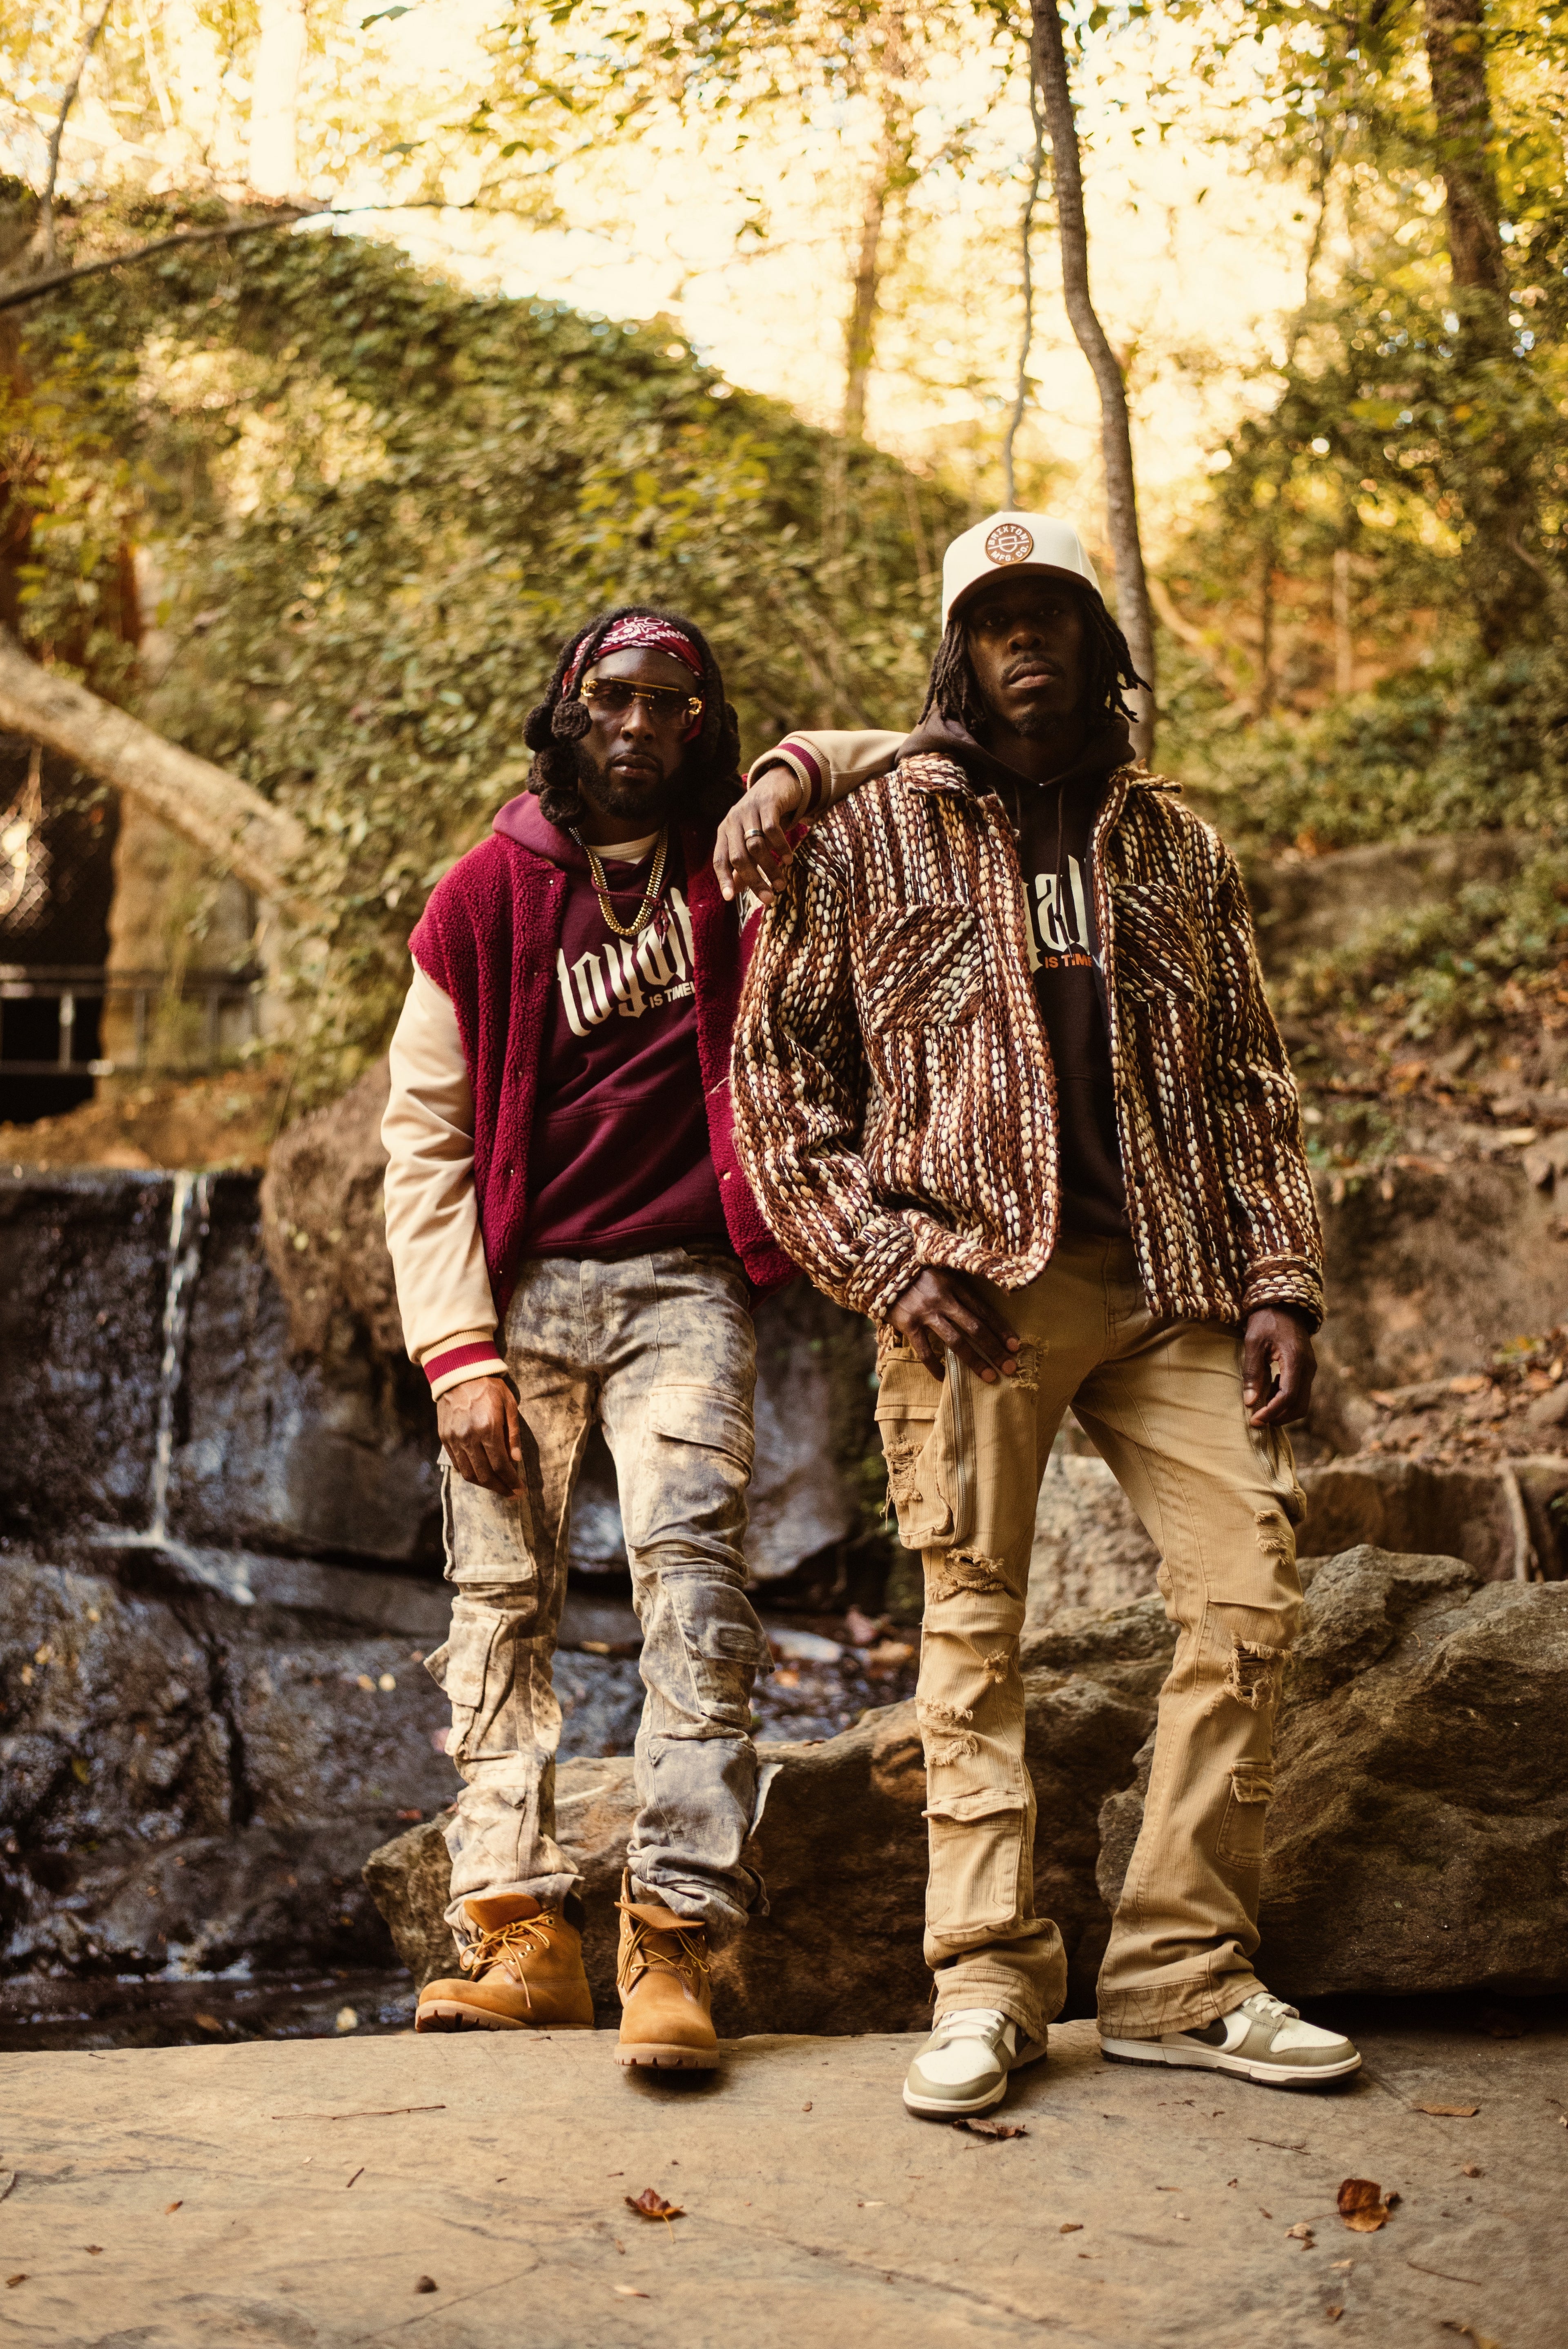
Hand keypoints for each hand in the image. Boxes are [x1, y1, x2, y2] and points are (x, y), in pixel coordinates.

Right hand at [438, 1374, 523, 1491]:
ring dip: (485, 1485)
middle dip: (500, 1488)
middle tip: (511, 1493)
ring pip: (469, 1473)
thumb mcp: (509, 1404)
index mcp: (488, 1428)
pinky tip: (481, 1476)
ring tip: (498, 1487)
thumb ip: (513, 1434)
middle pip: (485, 1474)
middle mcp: (469, 1436)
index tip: (520, 1490)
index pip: (501, 1465)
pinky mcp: (445, 1438)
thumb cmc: (489, 1388)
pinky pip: (457, 1464)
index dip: (511, 1481)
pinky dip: (470, 1474)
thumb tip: (516, 1460)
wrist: (458, 1374)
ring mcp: (454, 1439)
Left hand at [714, 761, 806, 904]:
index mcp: (724, 832)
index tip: (730, 898)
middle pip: (739, 857)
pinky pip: (773, 830)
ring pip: (756, 846)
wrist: (777, 782)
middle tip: (768, 898)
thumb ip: (741, 863)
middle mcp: (733, 820)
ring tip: (781, 884)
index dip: (723, 878)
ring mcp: (749, 810)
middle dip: (753, 880)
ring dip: (770, 868)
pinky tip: (789, 859)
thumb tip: (734, 891)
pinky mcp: (767, 803)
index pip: (719, 859)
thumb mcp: (748, 839)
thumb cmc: (761, 818)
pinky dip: (781, 847)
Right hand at [889, 1267, 1021, 1383]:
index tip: (1016, 1346)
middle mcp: (943, 1299)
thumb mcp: (941, 1272)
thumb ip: (959, 1287)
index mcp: (954, 1286)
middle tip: (1010, 1368)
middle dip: (995, 1350)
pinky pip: (925, 1350)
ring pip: (956, 1342)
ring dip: (975, 1361)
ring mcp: (926, 1313)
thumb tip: (981, 1308)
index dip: (1002, 1329)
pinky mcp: (909, 1324)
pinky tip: (944, 1378)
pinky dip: (935, 1366)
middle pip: (976, 1329)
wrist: (881, 1270)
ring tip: (989, 1377)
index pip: (984, 1311)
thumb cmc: (915, 1272)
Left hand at [1242, 1306, 1315, 1427]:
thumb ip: (1253, 1372)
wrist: (1284, 1303)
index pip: (1288, 1397)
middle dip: (1279, 1417)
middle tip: (1257, 1420)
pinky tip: (1268, 1390)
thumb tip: (1250, 1402)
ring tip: (1260, 1405)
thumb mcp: (1253, 1343)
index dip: (1272, 1412)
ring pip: (1302, 1401)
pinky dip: (1285, 1399)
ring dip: (1282, 1410)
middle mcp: (1308, 1367)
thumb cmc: (1266, 1320)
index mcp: (1296, 1360)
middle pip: (1299, 1405)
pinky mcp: (1307, 1368)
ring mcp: (1310, 1368)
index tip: (1255, 1420)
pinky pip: (1300, 1392)